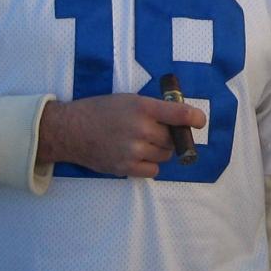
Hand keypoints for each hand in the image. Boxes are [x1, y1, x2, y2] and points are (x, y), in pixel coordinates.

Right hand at [36, 93, 205, 177]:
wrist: (71, 130)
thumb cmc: (101, 111)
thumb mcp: (129, 100)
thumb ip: (154, 109)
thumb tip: (182, 118)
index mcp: (143, 107)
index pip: (179, 114)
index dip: (195, 118)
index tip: (200, 121)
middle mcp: (140, 129)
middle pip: (173, 139)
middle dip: (169, 136)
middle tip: (156, 132)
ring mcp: (133, 150)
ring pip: (165, 156)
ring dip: (159, 151)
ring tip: (142, 142)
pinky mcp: (125, 168)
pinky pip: (153, 171)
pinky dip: (150, 165)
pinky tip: (137, 155)